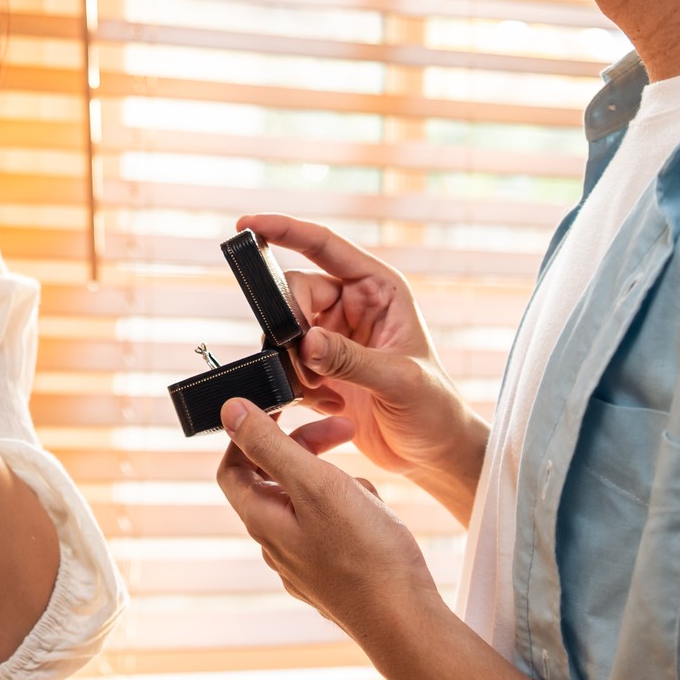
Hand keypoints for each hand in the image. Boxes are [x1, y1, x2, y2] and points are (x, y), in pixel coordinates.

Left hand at [216, 400, 438, 650]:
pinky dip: (352, 508)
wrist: (407, 622)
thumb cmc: (366, 555)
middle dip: (306, 448)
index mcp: (263, 520)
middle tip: (341, 430)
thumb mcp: (315, 485)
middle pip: (275, 478)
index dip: (251, 431)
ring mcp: (305, 562)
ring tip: (366, 490)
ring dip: (336, 481)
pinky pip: (333, 525)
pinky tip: (376, 515)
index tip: (283, 408)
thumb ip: (270, 446)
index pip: (234, 465)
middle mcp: (277, 543)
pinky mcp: (332, 572)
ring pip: (310, 500)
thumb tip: (230, 410)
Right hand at [239, 214, 487, 521]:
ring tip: (327, 392)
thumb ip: (352, 359)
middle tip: (310, 368)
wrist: (433, 454)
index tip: (245, 225)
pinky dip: (298, 386)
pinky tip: (331, 405)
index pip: (323, 246)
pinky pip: (286, 363)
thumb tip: (306, 341)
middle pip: (293, 296)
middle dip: (291, 331)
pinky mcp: (321, 366)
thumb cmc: (435, 409)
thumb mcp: (400, 381)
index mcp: (378, 288)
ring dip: (294, 364)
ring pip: (284, 332)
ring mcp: (334, 335)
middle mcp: (352, 304)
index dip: (283, 230)